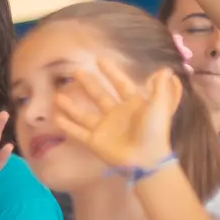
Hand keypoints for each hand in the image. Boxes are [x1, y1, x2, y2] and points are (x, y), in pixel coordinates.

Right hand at [54, 58, 181, 171]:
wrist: (146, 159)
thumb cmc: (154, 131)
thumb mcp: (160, 106)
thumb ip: (160, 88)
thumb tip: (164, 70)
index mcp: (133, 104)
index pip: (120, 84)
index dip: (111, 72)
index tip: (100, 60)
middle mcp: (116, 114)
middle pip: (99, 95)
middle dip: (88, 84)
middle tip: (76, 72)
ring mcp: (104, 128)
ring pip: (84, 114)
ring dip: (71, 105)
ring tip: (57, 95)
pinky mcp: (94, 141)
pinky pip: (78, 132)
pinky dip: (67, 125)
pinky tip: (56, 117)